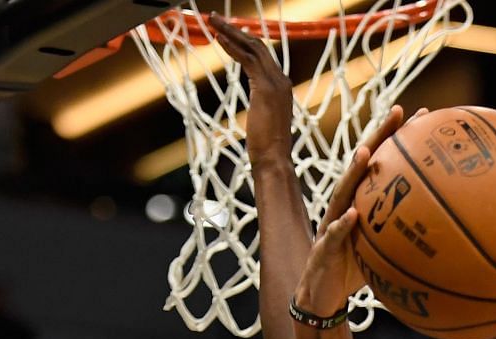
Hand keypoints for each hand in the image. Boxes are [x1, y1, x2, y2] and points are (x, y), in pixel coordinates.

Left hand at [206, 16, 293, 161]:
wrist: (273, 160)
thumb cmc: (266, 148)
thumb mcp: (264, 122)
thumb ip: (262, 109)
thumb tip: (258, 113)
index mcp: (282, 88)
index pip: (264, 57)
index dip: (245, 43)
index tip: (228, 34)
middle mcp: (282, 81)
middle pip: (260, 46)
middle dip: (237, 31)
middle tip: (216, 20)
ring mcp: (276, 83)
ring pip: (253, 47)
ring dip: (231, 32)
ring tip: (213, 22)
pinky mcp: (264, 88)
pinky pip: (247, 59)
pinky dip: (232, 46)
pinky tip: (219, 38)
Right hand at [293, 104, 406, 303]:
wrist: (322, 298)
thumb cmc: (353, 271)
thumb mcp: (382, 251)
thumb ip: (402, 237)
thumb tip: (445, 235)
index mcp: (360, 203)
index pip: (380, 164)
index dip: (397, 138)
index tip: (421, 115)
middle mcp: (345, 206)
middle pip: (361, 165)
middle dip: (379, 137)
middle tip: (398, 112)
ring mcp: (332, 225)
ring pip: (342, 192)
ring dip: (353, 173)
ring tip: (365, 153)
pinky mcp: (325, 248)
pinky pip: (335, 235)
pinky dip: (343, 224)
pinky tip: (353, 214)